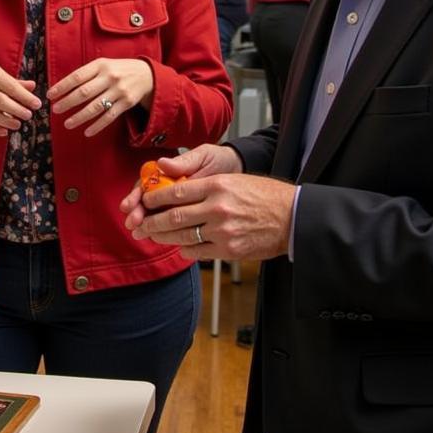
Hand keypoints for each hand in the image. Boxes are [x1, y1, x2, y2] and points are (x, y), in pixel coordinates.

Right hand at [0, 63, 40, 136]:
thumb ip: (15, 82)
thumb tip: (33, 86)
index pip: (11, 86)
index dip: (25, 97)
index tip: (37, 104)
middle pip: (1, 101)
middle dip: (17, 110)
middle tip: (28, 115)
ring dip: (7, 121)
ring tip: (18, 124)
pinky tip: (5, 131)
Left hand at [48, 58, 154, 136]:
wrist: (146, 74)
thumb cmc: (117, 69)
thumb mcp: (103, 65)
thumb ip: (86, 74)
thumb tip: (62, 87)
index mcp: (100, 65)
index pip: (77, 77)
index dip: (62, 86)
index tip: (50, 95)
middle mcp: (109, 77)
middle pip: (84, 92)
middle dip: (67, 102)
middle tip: (55, 110)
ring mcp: (119, 91)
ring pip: (95, 107)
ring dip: (79, 117)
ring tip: (67, 124)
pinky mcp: (127, 103)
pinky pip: (109, 116)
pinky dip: (97, 125)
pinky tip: (86, 132)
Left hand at [124, 146, 292, 261]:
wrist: (293, 218)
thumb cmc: (264, 195)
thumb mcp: (234, 180)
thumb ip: (205, 184)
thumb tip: (174, 184)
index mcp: (218, 186)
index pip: (177, 191)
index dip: (156, 198)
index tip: (144, 201)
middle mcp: (217, 207)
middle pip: (174, 216)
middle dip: (152, 222)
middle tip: (139, 224)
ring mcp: (223, 231)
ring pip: (182, 236)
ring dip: (163, 237)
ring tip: (152, 236)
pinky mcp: (229, 249)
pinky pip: (198, 252)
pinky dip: (185, 250)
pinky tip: (179, 247)